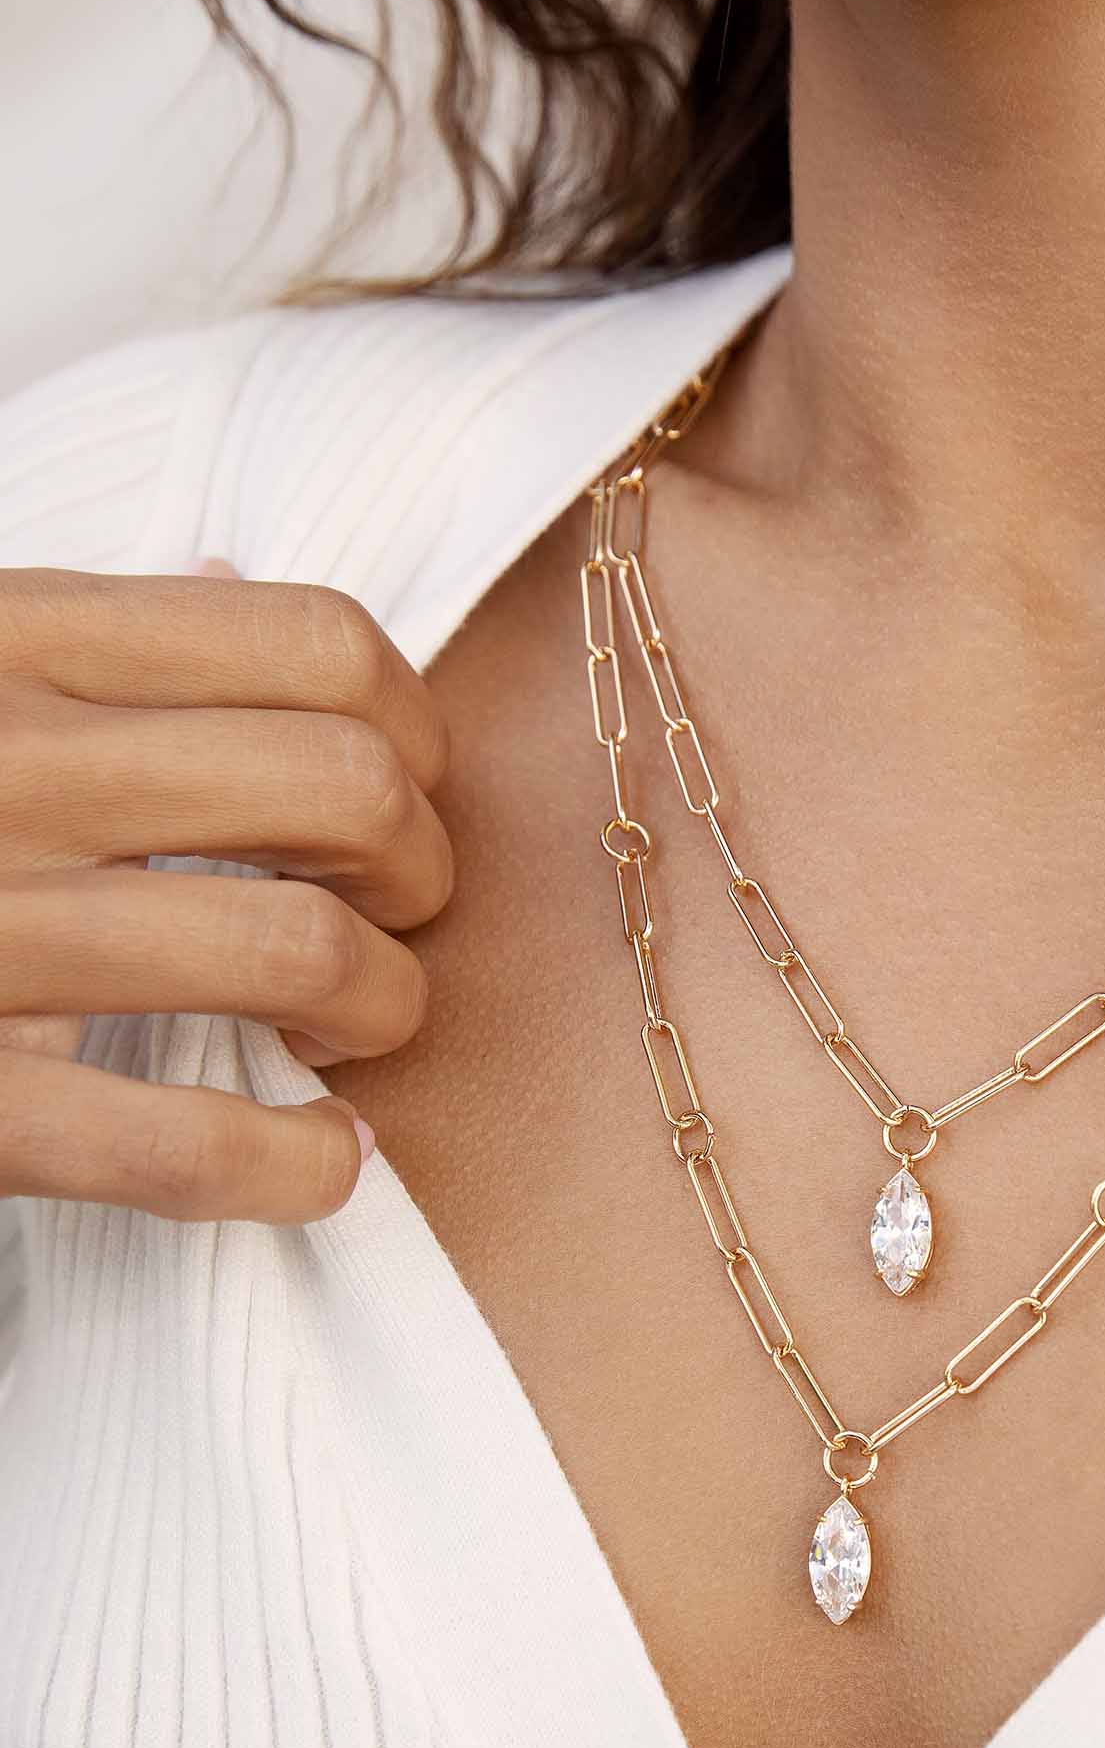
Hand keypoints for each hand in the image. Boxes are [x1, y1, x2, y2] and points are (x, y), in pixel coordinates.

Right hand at [0, 559, 451, 1223]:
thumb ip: (67, 635)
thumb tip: (224, 581)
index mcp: (6, 638)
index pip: (318, 643)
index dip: (415, 729)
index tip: (403, 790)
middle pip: (347, 788)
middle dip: (421, 869)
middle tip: (390, 918)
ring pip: (300, 950)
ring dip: (383, 1004)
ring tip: (351, 1029)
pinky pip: (185, 1147)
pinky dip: (299, 1166)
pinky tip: (319, 1159)